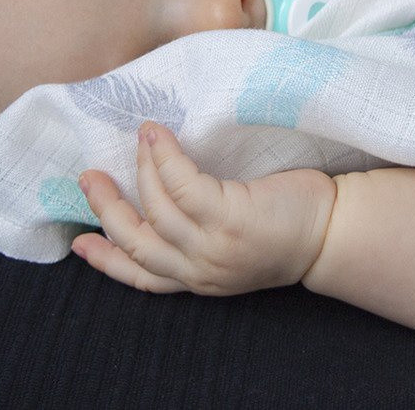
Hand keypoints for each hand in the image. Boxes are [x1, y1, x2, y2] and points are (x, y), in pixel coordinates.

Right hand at [71, 122, 335, 295]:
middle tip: (89, 177)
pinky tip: (156, 135)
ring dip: (139, 169)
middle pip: (136, 241)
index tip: (80, 240)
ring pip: (156, 206)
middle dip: (106, 210)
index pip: (142, 277)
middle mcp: (202, 270)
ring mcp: (214, 245)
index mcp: (200, 280)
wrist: (334, 231)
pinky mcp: (229, 216)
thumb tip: (165, 199)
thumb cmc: (286, 227)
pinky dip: (162, 156)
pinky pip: (181, 183)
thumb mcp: (234, 247)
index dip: (106, 261)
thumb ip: (199, 235)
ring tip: (140, 137)